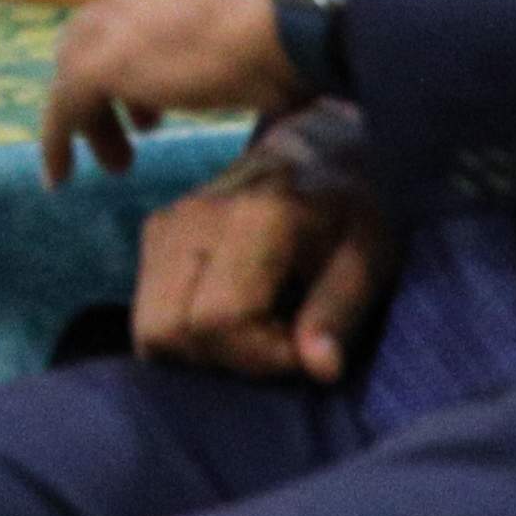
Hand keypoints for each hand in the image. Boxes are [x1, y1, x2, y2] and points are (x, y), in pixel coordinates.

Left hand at [39, 0, 308, 180]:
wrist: (305, 13)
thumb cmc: (318, 6)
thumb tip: (289, 29)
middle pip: (108, 13)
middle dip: (122, 62)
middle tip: (147, 116)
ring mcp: (120, 7)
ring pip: (84, 60)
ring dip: (99, 109)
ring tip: (121, 157)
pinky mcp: (105, 59)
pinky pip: (67, 103)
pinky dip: (59, 138)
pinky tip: (60, 174)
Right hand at [129, 116, 395, 384]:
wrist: (316, 146)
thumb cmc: (351, 208)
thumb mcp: (369, 256)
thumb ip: (340, 311)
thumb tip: (318, 369)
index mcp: (257, 216)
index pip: (221, 319)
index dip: (261, 355)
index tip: (303, 349)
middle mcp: (197, 215)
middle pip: (170, 331)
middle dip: (224, 359)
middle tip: (275, 343)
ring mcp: (167, 221)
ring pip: (149, 328)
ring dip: (199, 350)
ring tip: (253, 331)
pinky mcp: (154, 231)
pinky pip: (147, 312)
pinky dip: (184, 330)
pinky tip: (228, 315)